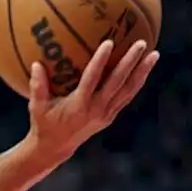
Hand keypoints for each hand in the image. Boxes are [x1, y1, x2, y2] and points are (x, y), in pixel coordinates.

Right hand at [27, 39, 159, 158]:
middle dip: (130, 62)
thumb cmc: (44, 124)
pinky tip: (145, 68)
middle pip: (118, 83)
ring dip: (143, 72)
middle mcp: (96, 109)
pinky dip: (137, 82)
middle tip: (141, 43)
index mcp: (79, 105)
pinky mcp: (111, 116)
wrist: (56, 148)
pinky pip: (127, 96)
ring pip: (128, 90)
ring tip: (154, 54)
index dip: (100, 61)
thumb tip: (36, 63)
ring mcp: (106, 113)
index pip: (92, 80)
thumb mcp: (37, 107)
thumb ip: (37, 86)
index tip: (109, 43)